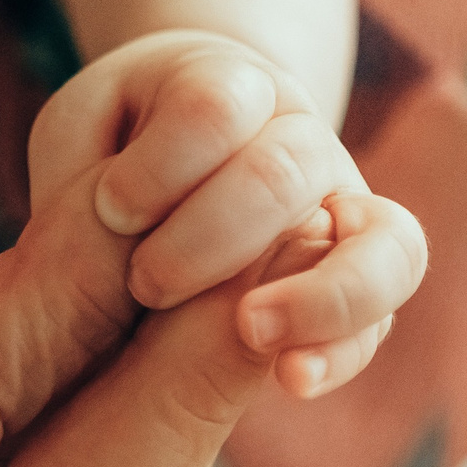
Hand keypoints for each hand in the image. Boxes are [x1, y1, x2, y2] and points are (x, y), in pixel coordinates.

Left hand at [27, 29, 426, 398]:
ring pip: (386, 243)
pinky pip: (382, 316)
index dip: (157, 167)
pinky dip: (342, 350)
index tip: (110, 208)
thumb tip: (123, 248)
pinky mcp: (359, 284)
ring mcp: (345, 212)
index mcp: (230, 85)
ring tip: (252, 331)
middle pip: (289, 169)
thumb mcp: (79, 142)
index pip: (216, 106)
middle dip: (208, 236)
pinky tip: (288, 381)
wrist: (178, 163)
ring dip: (318, 293)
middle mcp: (305, 140)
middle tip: (144, 284)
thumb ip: (85, 185)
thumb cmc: (118, 151)